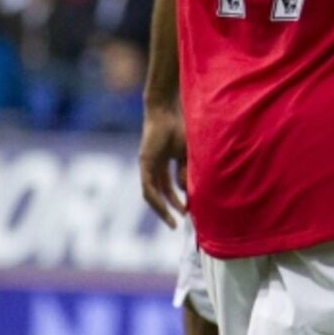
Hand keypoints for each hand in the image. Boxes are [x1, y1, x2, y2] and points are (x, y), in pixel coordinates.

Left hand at [139, 103, 187, 228]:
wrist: (167, 111)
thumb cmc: (180, 128)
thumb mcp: (187, 155)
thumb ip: (186, 172)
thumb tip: (186, 192)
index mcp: (165, 162)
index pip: (169, 186)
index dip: (178, 199)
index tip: (188, 211)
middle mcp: (154, 166)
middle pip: (160, 193)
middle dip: (169, 209)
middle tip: (178, 223)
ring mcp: (147, 166)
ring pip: (152, 194)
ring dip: (162, 209)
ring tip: (173, 221)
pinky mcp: (145, 164)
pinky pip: (148, 188)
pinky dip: (157, 200)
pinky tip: (165, 209)